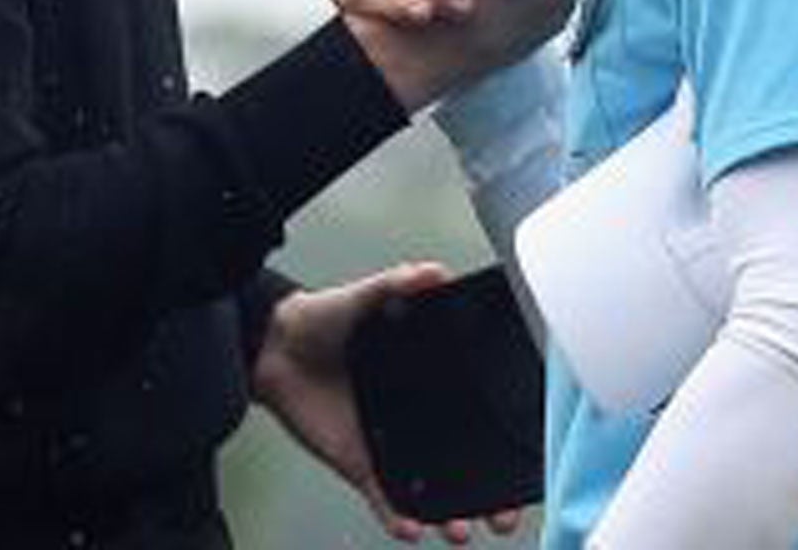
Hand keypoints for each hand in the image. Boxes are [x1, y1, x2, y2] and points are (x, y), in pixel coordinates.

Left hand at [252, 262, 524, 544]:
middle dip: (487, 498)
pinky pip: (383, 497)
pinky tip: (410, 528)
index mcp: (427, 378)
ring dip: (448, 516)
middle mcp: (415, 415)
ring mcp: (390, 442)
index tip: (522, 460)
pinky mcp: (360, 461)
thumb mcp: (365, 296)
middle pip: (463, 463)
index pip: (474, 412)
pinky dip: (397, 516)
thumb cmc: (323, 319)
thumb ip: (397, 284)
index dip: (500, 438)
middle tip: (503, 516)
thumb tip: (432, 272)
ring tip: (457, 528)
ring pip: (430, 490)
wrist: (275, 346)